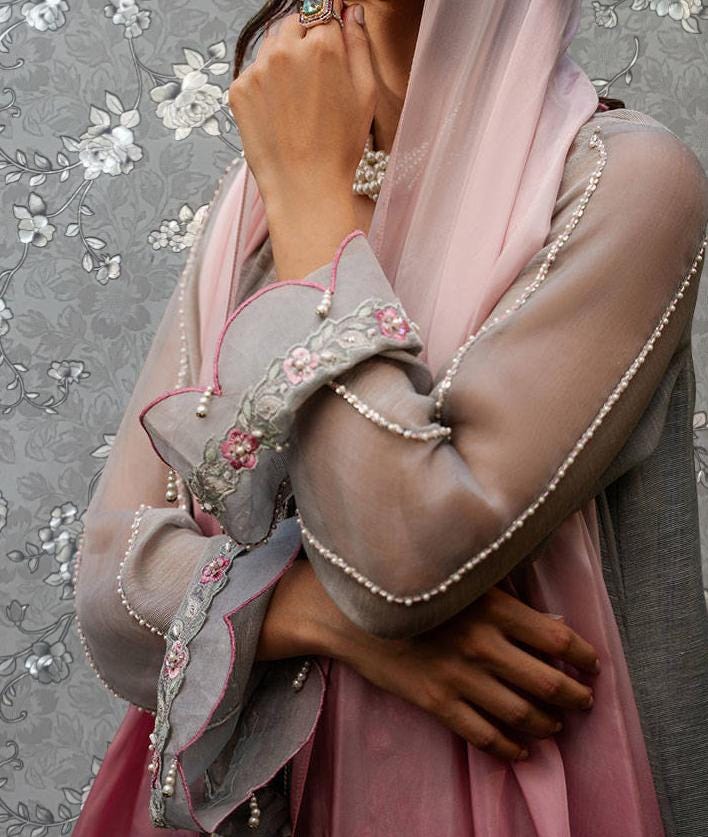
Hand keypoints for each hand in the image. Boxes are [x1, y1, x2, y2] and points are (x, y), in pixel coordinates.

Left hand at [228, 3, 374, 279]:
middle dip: (304, 42)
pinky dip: (265, 87)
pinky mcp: (239, 89)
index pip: (325, 16)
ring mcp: (258, 69)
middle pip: (295, 24)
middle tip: (313, 82)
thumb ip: (359, 46)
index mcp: (323, 45)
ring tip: (296, 103)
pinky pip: (253, 73)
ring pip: (271, 47)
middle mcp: (286, 49)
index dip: (330, 36)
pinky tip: (279, 115)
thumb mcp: (365, 96)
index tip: (330, 56)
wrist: (304, 188)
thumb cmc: (340, 149)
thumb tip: (351, 14)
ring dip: (283, 62)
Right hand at [258, 562, 597, 761]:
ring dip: (549, 724)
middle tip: (585, 701)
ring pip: (522, 714)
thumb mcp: (461, 582)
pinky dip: (510, 748)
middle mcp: (483, 645)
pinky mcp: (438, 703)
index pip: (557, 638)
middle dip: (576, 696)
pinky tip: (522, 748)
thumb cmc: (410, 588)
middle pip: (548, 682)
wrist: (351, 613)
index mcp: (493, 609)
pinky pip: (485, 736)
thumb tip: (545, 621)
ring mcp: (460, 678)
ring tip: (557, 724)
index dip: (583, 656)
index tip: (593, 664)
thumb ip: (501, 599)